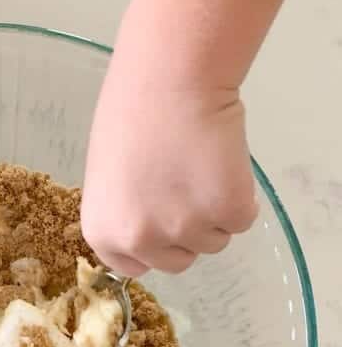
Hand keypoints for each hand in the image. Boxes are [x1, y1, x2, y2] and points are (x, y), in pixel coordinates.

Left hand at [81, 66, 258, 276]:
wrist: (168, 80)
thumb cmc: (131, 116)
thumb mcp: (110, 178)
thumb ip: (125, 213)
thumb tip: (146, 228)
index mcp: (105, 234)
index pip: (133, 267)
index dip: (153, 244)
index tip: (161, 221)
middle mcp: (140, 240)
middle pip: (178, 261)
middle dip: (186, 232)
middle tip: (185, 187)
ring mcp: (184, 229)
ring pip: (214, 240)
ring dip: (214, 212)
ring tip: (201, 166)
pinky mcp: (226, 211)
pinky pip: (242, 220)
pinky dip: (240, 196)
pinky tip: (223, 163)